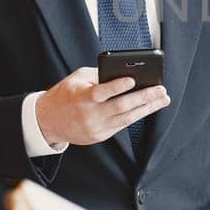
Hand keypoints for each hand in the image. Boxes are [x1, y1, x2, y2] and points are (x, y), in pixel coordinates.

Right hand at [36, 67, 168, 145]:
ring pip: (126, 119)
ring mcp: (95, 128)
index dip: (117, 87)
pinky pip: (122, 125)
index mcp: (81, 98)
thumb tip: (125, 72)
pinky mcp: (100, 136)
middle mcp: (89, 115)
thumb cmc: (65, 95)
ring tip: (162, 99)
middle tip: (161, 90)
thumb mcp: (77, 79)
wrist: (48, 121)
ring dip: (147, 108)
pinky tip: (148, 108)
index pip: (101, 93)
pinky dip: (136, 115)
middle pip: (121, 107)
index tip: (133, 80)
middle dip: (144, 98)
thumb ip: (99, 75)